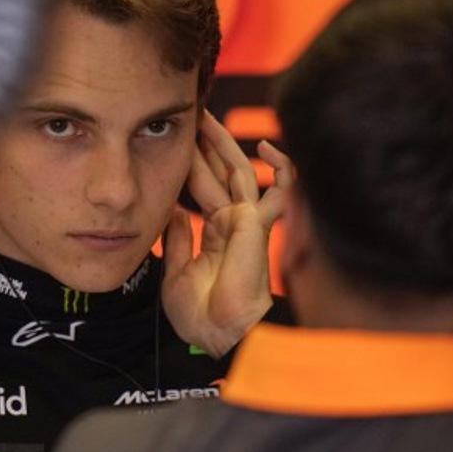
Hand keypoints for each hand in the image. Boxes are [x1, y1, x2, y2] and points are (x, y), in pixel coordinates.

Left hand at [162, 112, 293, 356]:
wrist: (220, 334)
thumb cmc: (201, 314)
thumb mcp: (175, 272)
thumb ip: (176, 240)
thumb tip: (173, 212)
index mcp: (216, 234)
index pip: (203, 189)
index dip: (192, 164)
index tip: (179, 142)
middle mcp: (234, 224)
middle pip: (219, 174)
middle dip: (206, 145)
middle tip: (192, 117)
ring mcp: (248, 222)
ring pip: (239, 172)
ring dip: (224, 144)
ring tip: (207, 117)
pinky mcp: (259, 224)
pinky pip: (278, 191)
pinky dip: (279, 168)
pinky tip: (267, 148)